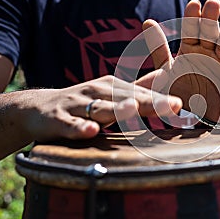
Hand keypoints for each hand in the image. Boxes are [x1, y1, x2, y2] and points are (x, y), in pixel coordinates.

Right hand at [13, 75, 181, 141]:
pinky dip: (79, 127)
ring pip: (100, 108)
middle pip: (127, 98)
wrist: (38, 107)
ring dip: (116, 109)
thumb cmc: (86, 103)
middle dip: (150, 102)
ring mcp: (78, 104)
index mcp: (114, 87)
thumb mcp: (112, 95)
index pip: (142, 94)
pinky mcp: (58, 118)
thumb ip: (140, 93)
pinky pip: (70, 123)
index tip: (181, 106)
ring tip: (133, 109)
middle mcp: (98, 92)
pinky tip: (91, 131)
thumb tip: (171, 90)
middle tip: (171, 105)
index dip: (161, 101)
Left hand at [141, 0, 219, 122]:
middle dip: (211, 19)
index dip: (193, 17)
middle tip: (213, 3)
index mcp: (191, 48)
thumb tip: (147, 21)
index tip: (194, 3)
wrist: (204, 113)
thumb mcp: (168, 71)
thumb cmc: (185, 90)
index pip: (191, 30)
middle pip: (210, 33)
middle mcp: (208, 52)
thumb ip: (158, 48)